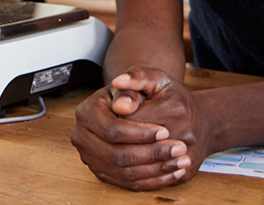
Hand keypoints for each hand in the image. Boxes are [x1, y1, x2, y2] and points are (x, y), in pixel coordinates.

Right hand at [70, 70, 192, 190]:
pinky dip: (152, 181)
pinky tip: (172, 172)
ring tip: (180, 161)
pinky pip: (127, 183)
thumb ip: (136, 81)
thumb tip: (124, 106)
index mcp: (87, 111)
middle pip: (118, 154)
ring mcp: (90, 157)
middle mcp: (82, 136)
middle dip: (151, 153)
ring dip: (155, 169)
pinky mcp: (102, 173)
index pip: (113, 129)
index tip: (166, 132)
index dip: (140, 133)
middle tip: (179, 148)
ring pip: (124, 172)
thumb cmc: (140, 93)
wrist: (134, 109)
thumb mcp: (142, 80)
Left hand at [113, 66, 214, 186]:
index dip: (116, 118)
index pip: (129, 120)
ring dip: (127, 158)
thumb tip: (117, 82)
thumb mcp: (157, 79)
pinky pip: (156, 179)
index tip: (115, 113)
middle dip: (120, 139)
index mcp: (174, 108)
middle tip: (116, 132)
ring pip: (143, 166)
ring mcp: (187, 157)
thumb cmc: (174, 98)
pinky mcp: (186, 174)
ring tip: (122, 146)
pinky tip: (131, 163)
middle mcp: (185, 134)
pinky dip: (138, 173)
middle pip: (135, 144)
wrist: (204, 122)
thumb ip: (136, 77)